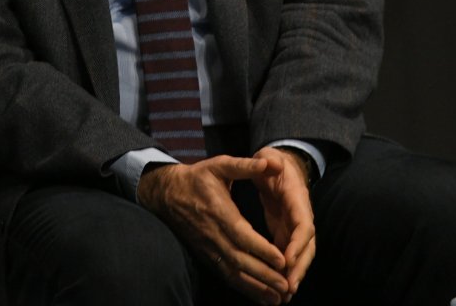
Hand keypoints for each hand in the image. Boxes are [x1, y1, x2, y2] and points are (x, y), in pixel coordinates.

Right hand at [138, 155, 290, 304]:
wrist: (168, 193)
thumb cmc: (198, 178)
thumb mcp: (219, 165)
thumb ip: (244, 165)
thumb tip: (269, 162)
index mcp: (220, 212)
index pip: (242, 235)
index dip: (262, 249)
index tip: (283, 259)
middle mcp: (214, 234)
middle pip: (240, 260)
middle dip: (264, 274)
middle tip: (286, 285)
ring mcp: (210, 248)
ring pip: (234, 272)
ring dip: (256, 287)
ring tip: (279, 298)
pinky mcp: (208, 255)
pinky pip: (227, 275)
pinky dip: (245, 288)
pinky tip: (262, 297)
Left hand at [252, 147, 316, 298]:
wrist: (279, 165)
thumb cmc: (272, 161)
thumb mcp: (268, 157)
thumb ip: (268, 161)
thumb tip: (274, 163)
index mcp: (298, 199)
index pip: (304, 224)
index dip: (298, 243)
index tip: (288, 260)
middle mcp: (301, 215)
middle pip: (308, 246)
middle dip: (300, 267)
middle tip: (289, 287)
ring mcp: (295, 225)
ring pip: (301, 254)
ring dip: (295, 274)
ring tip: (285, 295)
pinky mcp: (286, 231)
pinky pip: (290, 254)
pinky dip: (287, 270)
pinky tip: (279, 287)